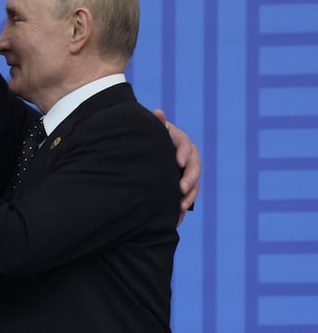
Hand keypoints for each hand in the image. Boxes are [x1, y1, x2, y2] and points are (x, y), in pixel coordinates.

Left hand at [153, 109, 200, 224]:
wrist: (139, 153)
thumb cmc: (144, 140)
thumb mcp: (149, 132)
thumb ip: (156, 125)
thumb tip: (158, 113)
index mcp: (178, 141)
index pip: (186, 145)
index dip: (183, 153)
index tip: (178, 162)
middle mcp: (185, 157)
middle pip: (194, 167)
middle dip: (190, 178)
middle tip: (182, 188)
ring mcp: (184, 172)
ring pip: (193, 184)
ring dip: (189, 196)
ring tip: (180, 206)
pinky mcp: (180, 186)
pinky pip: (186, 198)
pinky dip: (182, 208)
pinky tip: (176, 219)